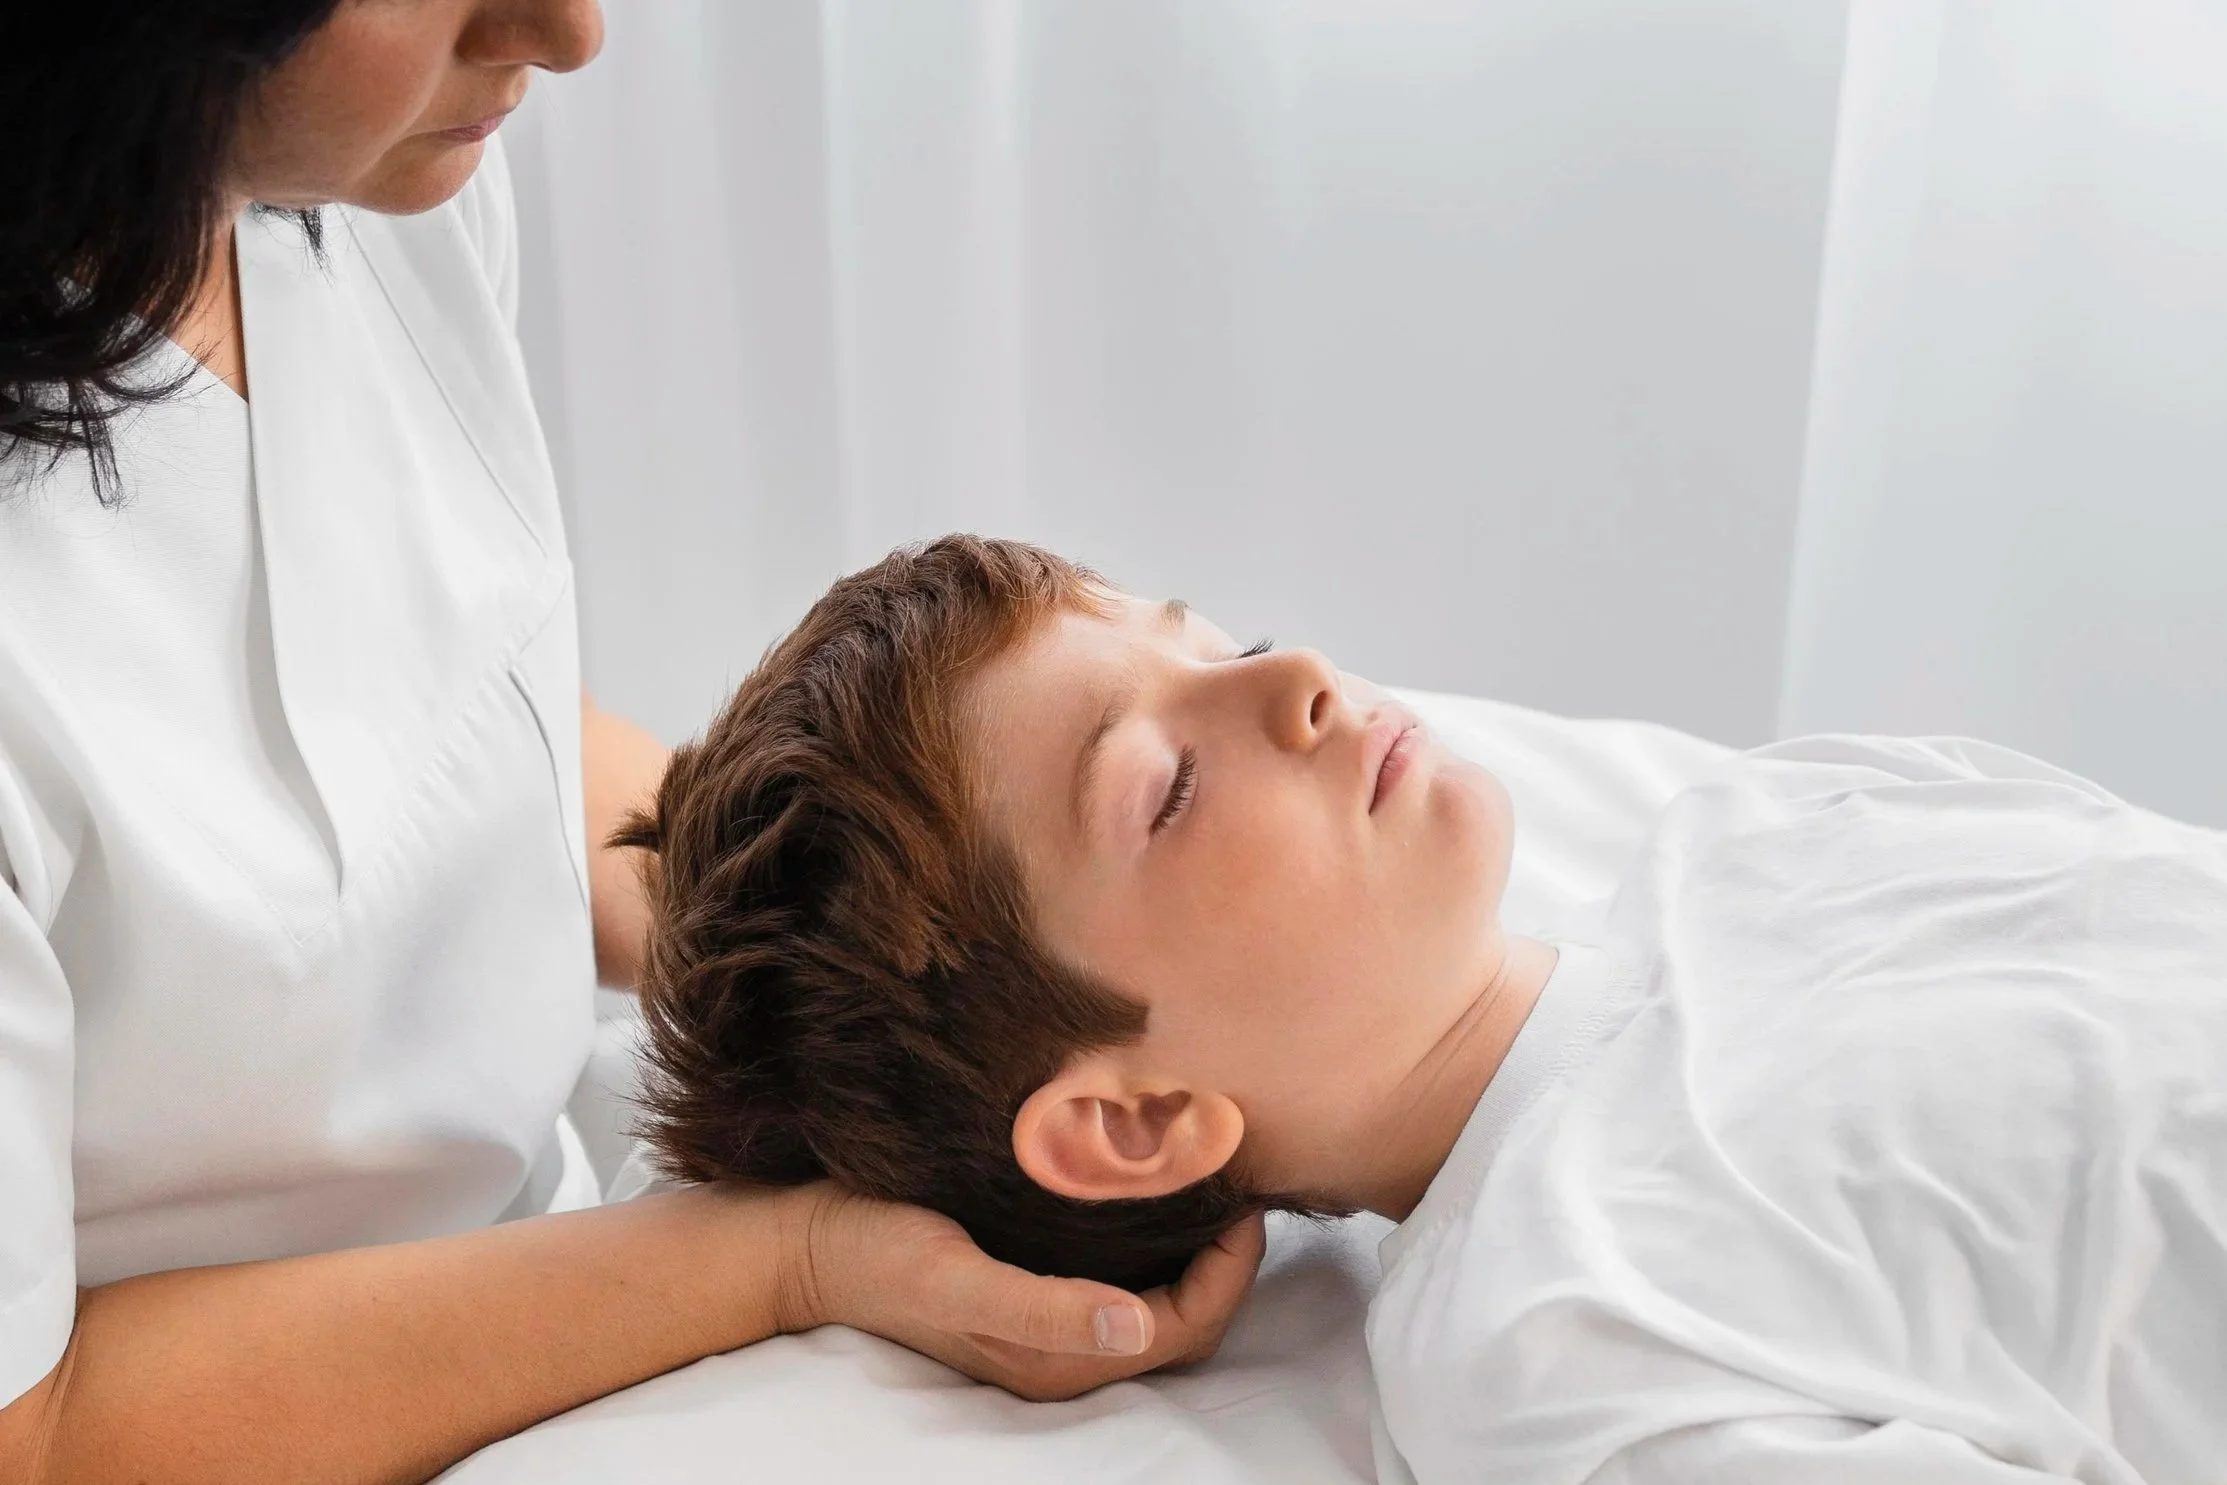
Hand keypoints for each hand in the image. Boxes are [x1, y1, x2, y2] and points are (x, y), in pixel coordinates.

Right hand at [774, 1183, 1266, 1401]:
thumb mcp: (958, 1281)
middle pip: (1183, 1317)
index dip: (1231, 1272)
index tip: (1248, 1200)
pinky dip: (1153, 1232)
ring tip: (1211, 1174)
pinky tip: (1152, 1180)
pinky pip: (1119, 1267)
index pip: (1186, 1327)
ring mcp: (1046, 1311)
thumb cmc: (879, 1256)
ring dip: (1192, 1244)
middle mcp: (1063, 1345)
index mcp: (1059, 1359)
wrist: (805, 1239)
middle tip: (1242, 1184)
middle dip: (1226, 1261)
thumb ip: (1047, 1311)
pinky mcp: (1030, 1277)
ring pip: (1154, 1291)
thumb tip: (1137, 1327)